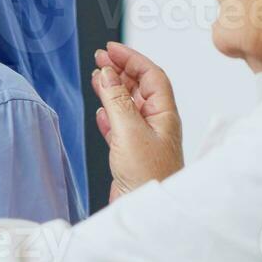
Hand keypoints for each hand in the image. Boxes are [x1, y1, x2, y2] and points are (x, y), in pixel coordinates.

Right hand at [91, 41, 184, 202]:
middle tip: (99, 58)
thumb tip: (107, 73)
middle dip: (120, 70)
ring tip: (96, 77)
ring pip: (128, 105)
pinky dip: (109, 115)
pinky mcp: (131, 155)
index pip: (151, 75)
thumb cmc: (148, 176)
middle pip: (140, 87)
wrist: (146, 213)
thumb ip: (117, 100)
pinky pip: (120, 126)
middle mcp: (157, 125)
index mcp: (164, 115)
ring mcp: (144, 140)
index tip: (110, 49)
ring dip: (113, 89)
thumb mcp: (130, 131)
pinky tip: (101, 111)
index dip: (131, 58)